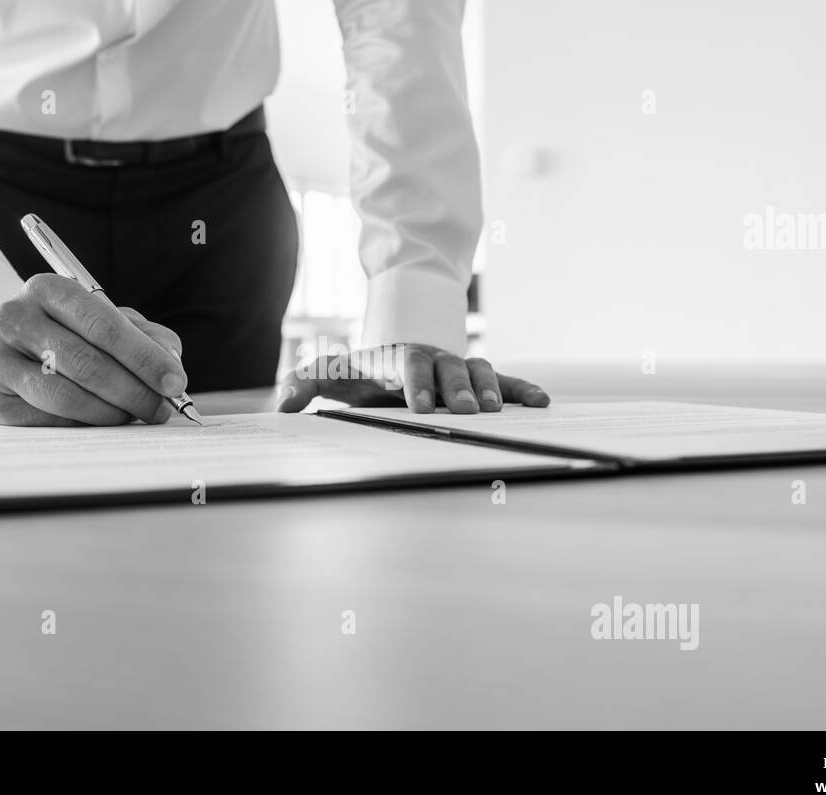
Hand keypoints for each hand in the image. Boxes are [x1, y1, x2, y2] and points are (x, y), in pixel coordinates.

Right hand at [0, 274, 186, 425]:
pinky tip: (101, 424)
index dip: (144, 357)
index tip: (175, 383)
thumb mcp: (106, 326)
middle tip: (160, 409)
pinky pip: (48, 420)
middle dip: (134, 391)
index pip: (104, 324)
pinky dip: (83, 426)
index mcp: (49, 290)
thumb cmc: (69, 339)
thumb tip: (171, 363)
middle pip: (86, 362)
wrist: (9, 360)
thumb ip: (145, 337)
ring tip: (134, 417)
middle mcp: (15, 317)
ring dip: (110, 413)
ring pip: (65, 395)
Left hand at [275, 344, 548, 413]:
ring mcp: (457, 367)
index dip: (415, 384)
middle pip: (448, 368)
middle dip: (456, 389)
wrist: (394, 352)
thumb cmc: (360, 371)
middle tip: (465, 411)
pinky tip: (541, 401)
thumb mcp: (331, 373)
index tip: (419, 407)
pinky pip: (504, 380)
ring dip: (490, 389)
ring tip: (497, 410)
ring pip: (478, 370)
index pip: (407, 366)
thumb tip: (283, 404)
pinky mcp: (477, 379)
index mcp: (397, 358)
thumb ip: (304, 382)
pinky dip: (522, 389)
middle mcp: (432, 359)